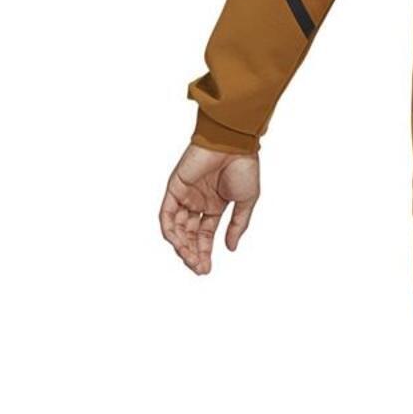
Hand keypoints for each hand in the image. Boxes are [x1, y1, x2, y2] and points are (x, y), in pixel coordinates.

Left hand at [158, 142, 259, 274]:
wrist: (234, 144)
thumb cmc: (244, 167)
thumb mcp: (246, 202)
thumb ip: (237, 225)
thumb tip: (230, 248)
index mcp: (214, 205)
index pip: (204, 235)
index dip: (204, 252)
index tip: (206, 269)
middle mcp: (197, 202)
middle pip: (188, 235)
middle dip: (192, 253)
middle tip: (199, 268)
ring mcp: (185, 196)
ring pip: (176, 228)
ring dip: (181, 246)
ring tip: (190, 260)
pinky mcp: (174, 189)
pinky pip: (166, 214)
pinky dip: (169, 230)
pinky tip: (178, 244)